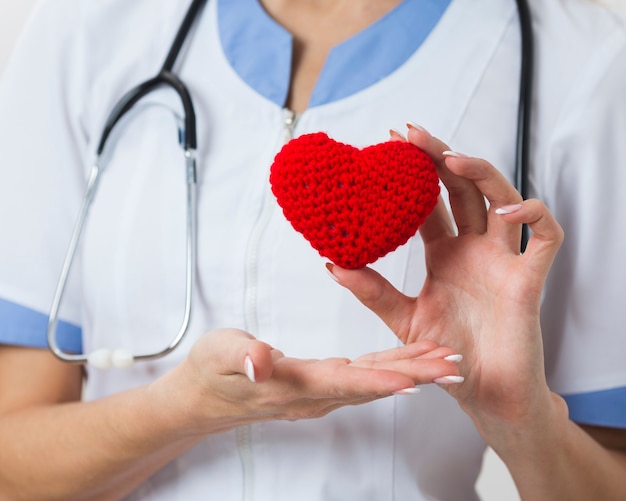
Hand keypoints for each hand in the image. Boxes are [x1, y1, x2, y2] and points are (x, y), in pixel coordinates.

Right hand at [162, 327, 461, 434]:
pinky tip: (408, 365)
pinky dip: (389, 370)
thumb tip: (260, 361)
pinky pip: (361, 378)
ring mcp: (317, 393)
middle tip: (452, 368)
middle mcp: (311, 395)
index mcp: (291, 384)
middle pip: (370, 385)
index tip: (415, 380)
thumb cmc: (208, 373)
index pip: (342, 383)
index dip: (379, 382)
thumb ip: (240, 357)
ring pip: (372, 382)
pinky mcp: (318, 386)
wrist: (201, 399)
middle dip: (414, 377)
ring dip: (410, 374)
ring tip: (444, 363)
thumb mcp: (216, 355)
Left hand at [327, 124, 563, 428]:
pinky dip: (533, 216)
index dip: (413, 173)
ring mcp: (502, 259)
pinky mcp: (529, 278)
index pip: (430, 201)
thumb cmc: (446, 354)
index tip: (388, 144)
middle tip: (411, 134)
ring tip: (449, 158)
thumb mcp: (401, 317)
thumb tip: (332, 262)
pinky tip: (506, 210)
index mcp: (445, 253)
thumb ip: (371, 290)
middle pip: (463, 188)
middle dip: (440, 157)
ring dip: (480, 173)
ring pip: (503, 199)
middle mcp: (474, 249)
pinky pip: (546, 237)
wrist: (481, 392)